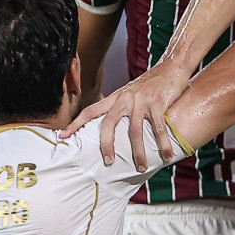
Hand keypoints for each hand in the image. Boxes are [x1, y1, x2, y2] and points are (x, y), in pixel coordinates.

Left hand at [64, 59, 191, 168]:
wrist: (172, 66)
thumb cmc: (152, 84)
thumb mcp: (131, 93)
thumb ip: (121, 107)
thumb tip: (115, 130)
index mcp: (115, 97)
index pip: (90, 111)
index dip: (76, 124)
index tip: (63, 137)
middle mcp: (125, 98)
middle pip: (109, 123)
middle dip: (107, 144)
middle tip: (108, 162)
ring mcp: (141, 100)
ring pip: (135, 131)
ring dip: (139, 152)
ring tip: (141, 168)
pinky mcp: (158, 102)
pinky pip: (159, 127)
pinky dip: (163, 144)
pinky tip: (167, 155)